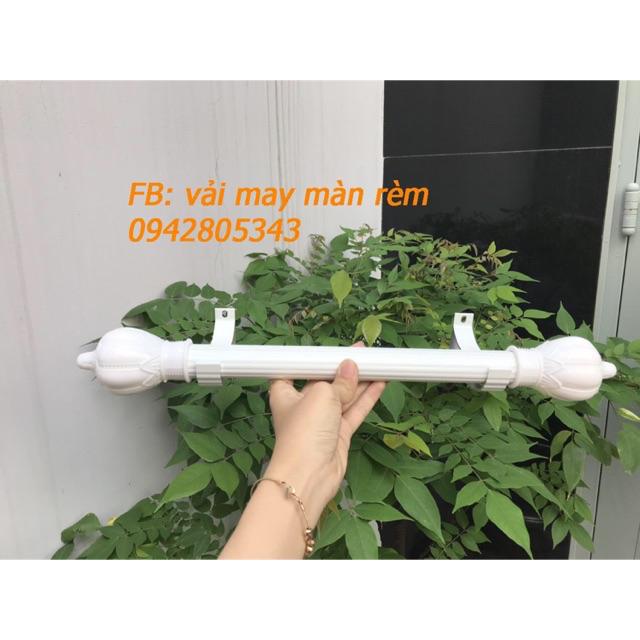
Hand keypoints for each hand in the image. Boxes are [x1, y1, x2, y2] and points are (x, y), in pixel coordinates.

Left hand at [264, 343, 385, 526]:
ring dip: (359, 381)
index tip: (333, 348)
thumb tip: (350, 367)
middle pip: (325, 381)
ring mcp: (322, 420)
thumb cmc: (305, 430)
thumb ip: (339, 381)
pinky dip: (367, 397)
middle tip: (362, 351)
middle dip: (342, 368)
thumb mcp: (321, 394)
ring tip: (377, 362)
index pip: (299, 369)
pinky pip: (354, 410)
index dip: (316, 358)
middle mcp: (303, 404)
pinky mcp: (338, 433)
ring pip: (343, 395)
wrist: (309, 475)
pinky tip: (380, 382)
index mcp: (286, 392)